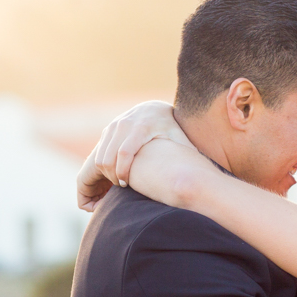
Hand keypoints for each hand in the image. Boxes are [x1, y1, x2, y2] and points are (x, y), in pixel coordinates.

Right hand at [77, 101, 192, 210]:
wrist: (155, 109)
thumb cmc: (170, 128)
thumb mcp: (179, 137)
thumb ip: (185, 151)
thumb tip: (198, 170)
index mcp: (141, 127)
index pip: (125, 152)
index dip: (123, 171)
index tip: (126, 185)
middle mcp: (123, 124)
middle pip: (108, 157)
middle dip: (112, 176)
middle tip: (123, 187)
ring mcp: (113, 126)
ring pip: (100, 156)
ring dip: (106, 173)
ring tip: (120, 183)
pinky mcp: (108, 130)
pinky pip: (99, 153)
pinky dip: (103, 167)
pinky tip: (116, 174)